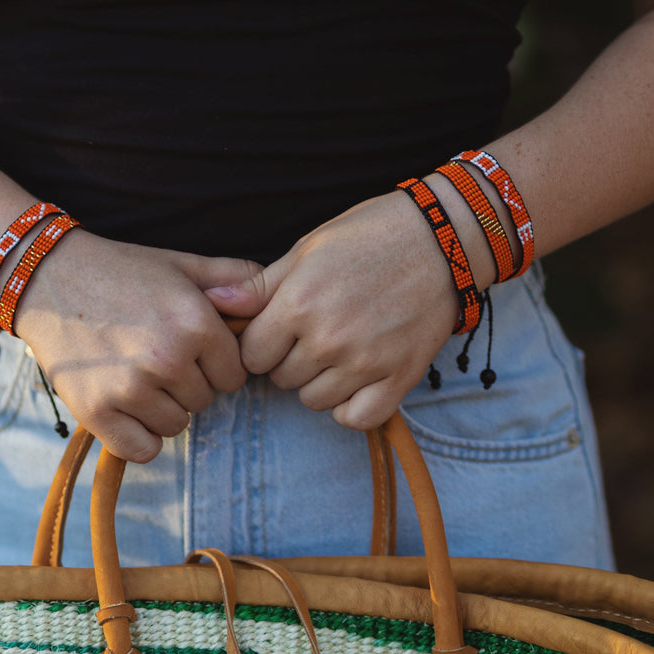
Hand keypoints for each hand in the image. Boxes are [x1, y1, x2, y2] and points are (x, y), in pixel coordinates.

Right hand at [12, 230, 260, 462]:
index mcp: (194, 323)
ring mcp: (130, 388)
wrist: (49, 277)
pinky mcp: (96, 411)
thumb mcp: (183, 264)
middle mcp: (166, 358)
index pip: (234, 376)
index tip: (189, 350)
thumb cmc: (122, 270)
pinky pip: (141, 449)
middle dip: (188, 384)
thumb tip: (274, 300)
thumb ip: (236, 277)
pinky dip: (137, 435)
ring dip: (162, 408)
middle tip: (155, 356)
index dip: (214, 364)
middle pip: (205, 401)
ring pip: (176, 425)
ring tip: (137, 374)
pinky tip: (125, 406)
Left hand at [205, 191, 463, 430]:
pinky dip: (350, 406)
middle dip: (288, 360)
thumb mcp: (305, 251)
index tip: (277, 331)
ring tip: (336, 350)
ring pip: (314, 400)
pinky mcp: (400, 377)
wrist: (441, 238)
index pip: (251, 356)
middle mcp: (328, 339)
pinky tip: (354, 381)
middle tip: (312, 334)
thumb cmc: (367, 236)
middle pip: (281, 379)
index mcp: (298, 305)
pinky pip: (357, 417)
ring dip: (318, 382)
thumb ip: (258, 288)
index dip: (260, 344)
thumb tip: (212, 304)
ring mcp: (365, 363)